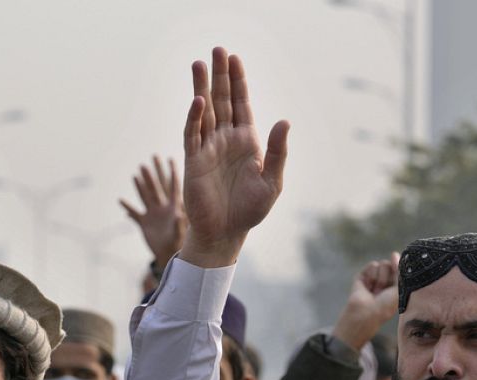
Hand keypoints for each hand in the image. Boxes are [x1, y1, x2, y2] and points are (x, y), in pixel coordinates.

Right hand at [120, 155, 185, 269]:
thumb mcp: (179, 233)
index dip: (172, 173)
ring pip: (145, 197)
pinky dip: (128, 208)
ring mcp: (152, 215)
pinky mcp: (144, 223)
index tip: (170, 159)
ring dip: (139, 187)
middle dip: (151, 176)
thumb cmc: (177, 244)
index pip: (173, 187)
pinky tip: (121, 201)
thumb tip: (180, 215)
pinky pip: (135, 213)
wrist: (169, 255)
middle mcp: (162, 208)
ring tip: (135, 175)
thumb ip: (180, 224)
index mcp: (173, 208)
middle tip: (147, 162)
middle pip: (156, 188)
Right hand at [179, 48, 289, 267]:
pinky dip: (194, 117)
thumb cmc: (250, 211)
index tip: (234, 58)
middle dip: (220, 75)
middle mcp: (226, 140)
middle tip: (216, 50)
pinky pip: (193, 134)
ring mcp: (208, 149)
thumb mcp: (272, 182)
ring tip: (197, 64)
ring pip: (204, 111)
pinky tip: (198, 101)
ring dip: (201, 88)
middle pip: (222, 100)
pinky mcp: (193, 161)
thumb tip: (284, 120)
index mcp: (246, 141)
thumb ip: (278, 151)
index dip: (239, 81)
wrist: (225, 233)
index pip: (242, 104)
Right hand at [331, 253, 399, 350]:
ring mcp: (373, 279)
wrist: (366, 312)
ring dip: (380, 277)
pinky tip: (369, 284)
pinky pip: (372, 265)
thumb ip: (399, 270)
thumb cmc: (386, 305)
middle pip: (391, 265)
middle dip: (388, 275)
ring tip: (376, 290)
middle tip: (384, 289)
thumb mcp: (399, 287)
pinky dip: (371, 274)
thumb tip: (394, 253)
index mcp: (395, 286)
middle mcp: (385, 282)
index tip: (399, 271)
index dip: (400, 268)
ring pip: (382, 264)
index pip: (400, 269)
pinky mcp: (362, 277)